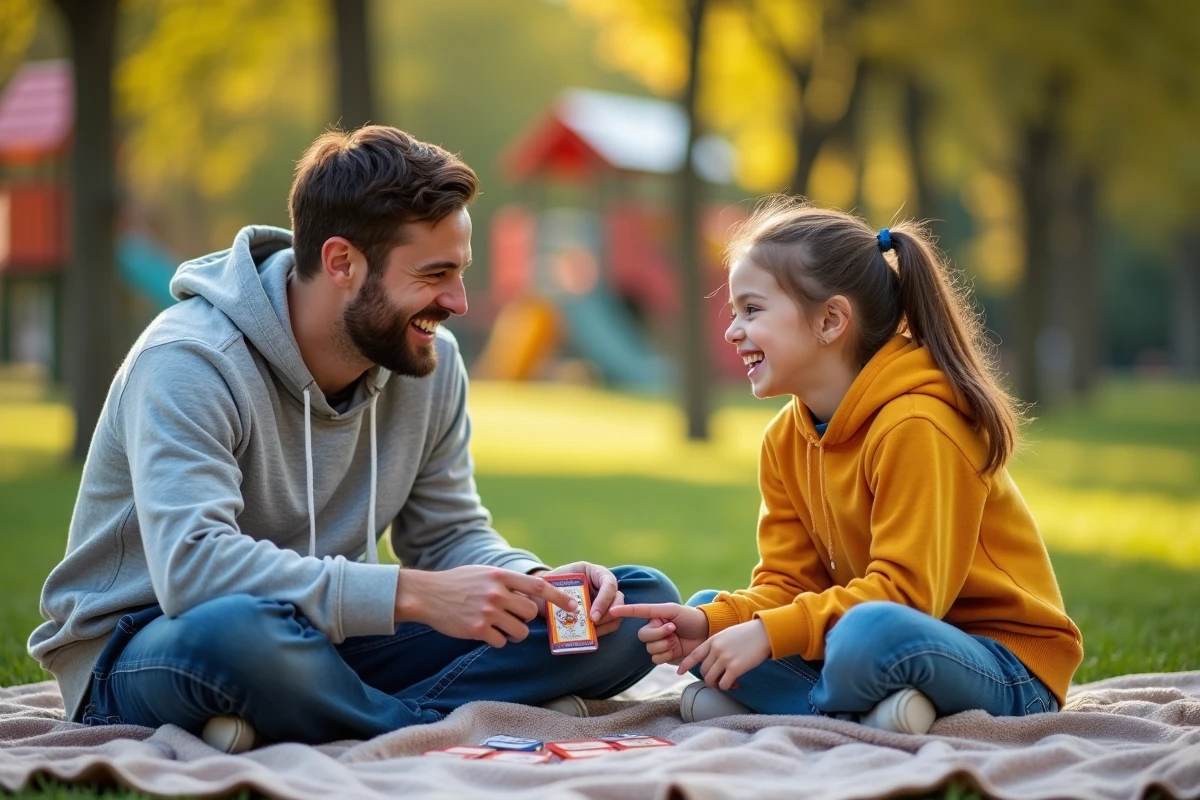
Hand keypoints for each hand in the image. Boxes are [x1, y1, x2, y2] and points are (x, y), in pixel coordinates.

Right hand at [394, 566, 577, 647]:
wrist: (427, 594)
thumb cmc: (458, 583)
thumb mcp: (485, 573)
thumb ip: (508, 582)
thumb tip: (534, 594)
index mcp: (501, 576)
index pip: (538, 586)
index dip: (559, 597)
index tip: (573, 607)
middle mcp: (496, 593)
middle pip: (530, 613)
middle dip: (527, 619)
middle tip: (514, 617)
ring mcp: (487, 612)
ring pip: (519, 632)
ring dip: (514, 633)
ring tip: (499, 626)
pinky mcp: (477, 630)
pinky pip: (500, 642)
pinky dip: (496, 640)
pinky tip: (484, 632)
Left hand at [533, 562, 623, 635]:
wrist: (545, 592)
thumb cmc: (551, 582)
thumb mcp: (556, 579)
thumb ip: (562, 590)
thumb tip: (569, 605)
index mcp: (595, 573)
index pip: (609, 583)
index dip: (604, 600)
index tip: (593, 616)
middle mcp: (604, 586)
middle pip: (618, 599)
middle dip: (608, 614)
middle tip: (593, 624)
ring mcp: (605, 600)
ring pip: (617, 614)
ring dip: (606, 624)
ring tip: (591, 631)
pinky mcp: (602, 614)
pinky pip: (609, 624)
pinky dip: (602, 631)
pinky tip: (590, 635)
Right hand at [610, 602, 708, 663]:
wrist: (706, 633)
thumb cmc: (690, 617)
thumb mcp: (672, 609)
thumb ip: (652, 610)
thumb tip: (632, 608)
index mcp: (654, 616)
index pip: (635, 614)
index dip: (624, 612)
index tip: (611, 611)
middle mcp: (654, 630)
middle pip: (642, 636)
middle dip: (657, 634)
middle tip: (672, 629)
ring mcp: (659, 643)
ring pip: (649, 649)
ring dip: (663, 645)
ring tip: (676, 640)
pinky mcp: (665, 656)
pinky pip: (656, 659)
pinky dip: (666, 655)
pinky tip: (675, 649)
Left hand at [678, 619, 771, 689]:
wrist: (764, 632)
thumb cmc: (748, 634)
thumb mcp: (727, 635)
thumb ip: (718, 646)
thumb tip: (714, 663)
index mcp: (713, 640)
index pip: (694, 654)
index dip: (685, 664)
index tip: (679, 672)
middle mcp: (716, 649)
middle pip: (703, 671)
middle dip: (709, 679)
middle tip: (718, 682)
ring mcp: (725, 658)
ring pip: (711, 679)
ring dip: (717, 685)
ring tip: (725, 684)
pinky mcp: (735, 667)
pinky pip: (724, 684)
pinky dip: (727, 687)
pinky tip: (735, 684)